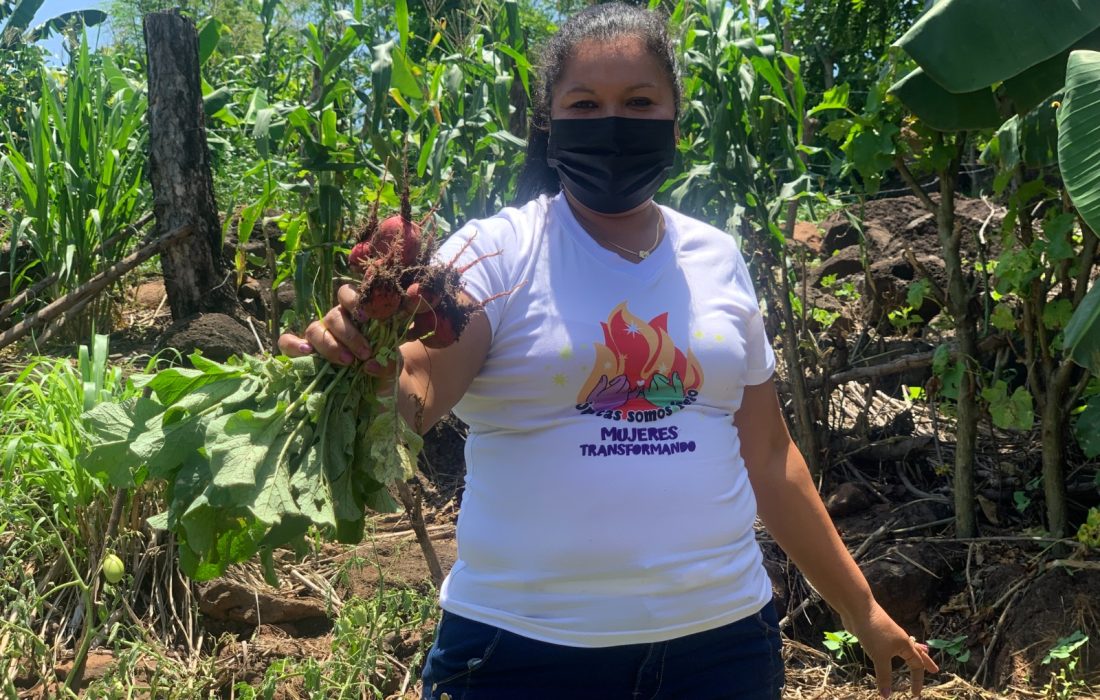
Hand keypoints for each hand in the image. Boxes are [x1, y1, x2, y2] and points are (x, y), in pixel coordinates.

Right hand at [277, 284, 395, 377]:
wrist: (374, 389)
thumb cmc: (382, 368)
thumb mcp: (393, 365)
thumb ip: (388, 361)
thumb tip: (370, 364)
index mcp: (356, 314)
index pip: (348, 294)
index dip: (354, 300)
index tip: (367, 317)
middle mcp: (336, 322)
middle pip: (333, 316)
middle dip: (349, 335)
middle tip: (364, 353)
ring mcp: (318, 336)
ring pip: (314, 329)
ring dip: (329, 345)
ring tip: (347, 362)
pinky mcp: (303, 352)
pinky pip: (288, 342)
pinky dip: (294, 345)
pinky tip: (307, 353)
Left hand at [843, 602, 938, 696]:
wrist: (858, 609)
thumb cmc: (873, 632)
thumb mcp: (880, 657)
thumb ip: (884, 676)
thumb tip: (886, 696)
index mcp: (905, 645)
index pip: (917, 665)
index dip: (917, 680)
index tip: (915, 694)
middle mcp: (900, 639)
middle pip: (917, 653)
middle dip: (926, 662)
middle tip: (935, 671)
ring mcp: (888, 635)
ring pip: (903, 648)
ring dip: (910, 656)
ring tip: (912, 660)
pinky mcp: (876, 634)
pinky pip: (888, 646)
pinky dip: (892, 652)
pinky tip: (887, 652)